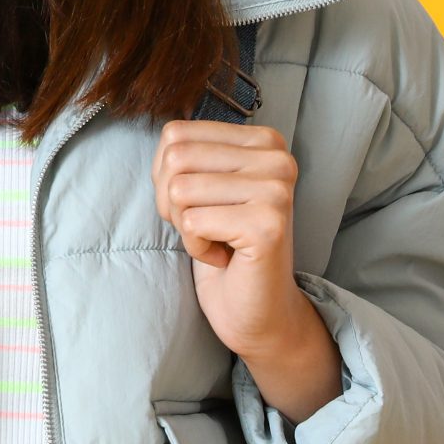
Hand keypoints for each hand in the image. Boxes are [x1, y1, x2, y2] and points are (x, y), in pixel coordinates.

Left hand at [152, 118, 311, 357]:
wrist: (258, 309)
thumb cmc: (224, 245)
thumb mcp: (205, 185)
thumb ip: (189, 153)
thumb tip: (167, 135)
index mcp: (264, 140)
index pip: (176, 134)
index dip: (166, 176)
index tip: (198, 203)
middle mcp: (277, 158)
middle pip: (176, 159)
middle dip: (172, 202)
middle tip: (204, 226)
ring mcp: (276, 190)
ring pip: (180, 191)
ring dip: (185, 226)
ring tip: (216, 239)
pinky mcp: (267, 225)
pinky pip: (193, 224)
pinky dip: (196, 247)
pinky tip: (224, 256)